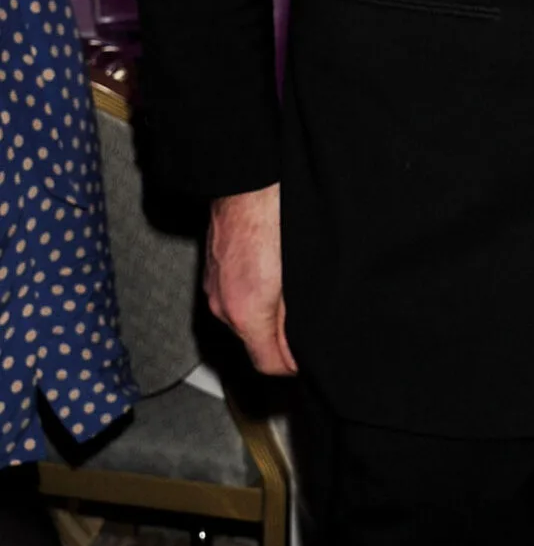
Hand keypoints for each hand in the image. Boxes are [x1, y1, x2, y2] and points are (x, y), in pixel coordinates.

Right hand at [206, 184, 297, 374]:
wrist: (245, 180)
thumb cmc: (273, 217)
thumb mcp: (297, 278)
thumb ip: (294, 320)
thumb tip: (297, 351)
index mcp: (244, 311)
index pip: (267, 364)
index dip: (293, 364)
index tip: (307, 356)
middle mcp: (222, 303)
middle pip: (255, 342)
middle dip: (280, 339)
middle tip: (306, 323)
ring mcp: (214, 285)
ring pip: (244, 318)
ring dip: (267, 315)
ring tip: (292, 295)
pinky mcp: (213, 269)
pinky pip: (234, 295)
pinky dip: (254, 294)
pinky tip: (272, 274)